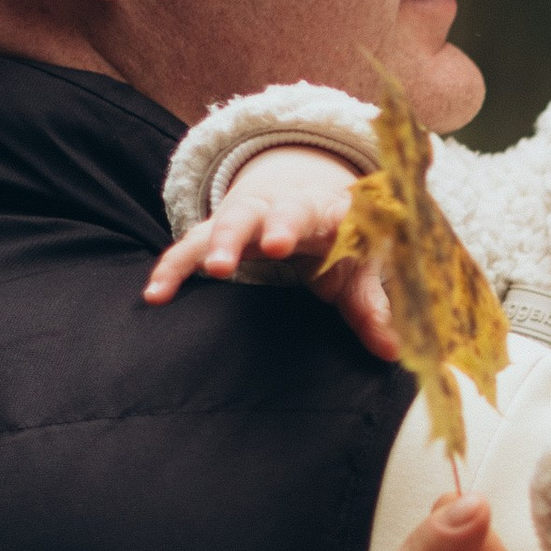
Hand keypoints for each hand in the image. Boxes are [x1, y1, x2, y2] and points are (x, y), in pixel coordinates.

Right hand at [146, 149, 397, 360]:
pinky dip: (173, 267)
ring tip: (215, 271)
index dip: (335, 227)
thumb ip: (372, 308)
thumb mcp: (357, 271)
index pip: (332, 214)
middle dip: (277, 225)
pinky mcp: (216, 231)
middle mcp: (286, 207)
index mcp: (329, 212)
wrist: (302, 199)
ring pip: (231, 221)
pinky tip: (155, 294)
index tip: (327, 239)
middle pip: (281, 210)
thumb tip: (395, 351)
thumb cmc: (336, 241)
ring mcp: (248, 216)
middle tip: (274, 246)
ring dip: (223, 243)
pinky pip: (190, 246)